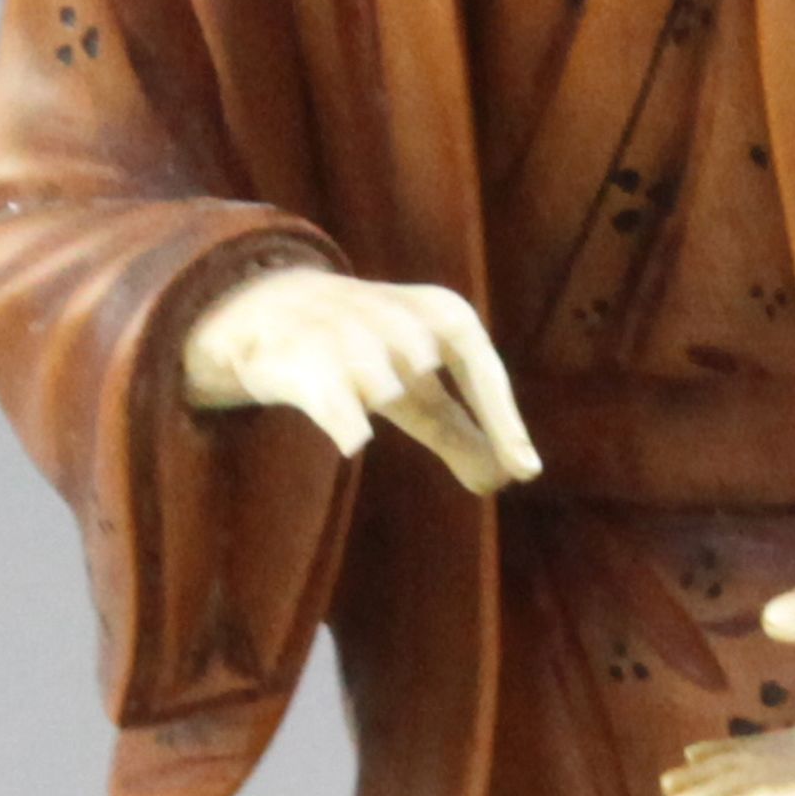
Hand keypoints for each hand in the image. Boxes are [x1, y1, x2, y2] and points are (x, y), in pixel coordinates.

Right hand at [180, 262, 537, 499]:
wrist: (269, 314)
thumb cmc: (363, 359)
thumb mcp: (417, 392)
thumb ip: (460, 434)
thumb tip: (502, 481)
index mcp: (440, 316)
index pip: (482, 369)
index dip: (504, 421)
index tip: (525, 471)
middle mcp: (397, 316)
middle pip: (423, 381)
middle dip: (429, 407)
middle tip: (438, 429)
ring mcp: (347, 333)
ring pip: (381, 388)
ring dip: (372, 395)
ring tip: (348, 383)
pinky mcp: (304, 361)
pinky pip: (336, 401)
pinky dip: (347, 423)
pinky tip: (355, 442)